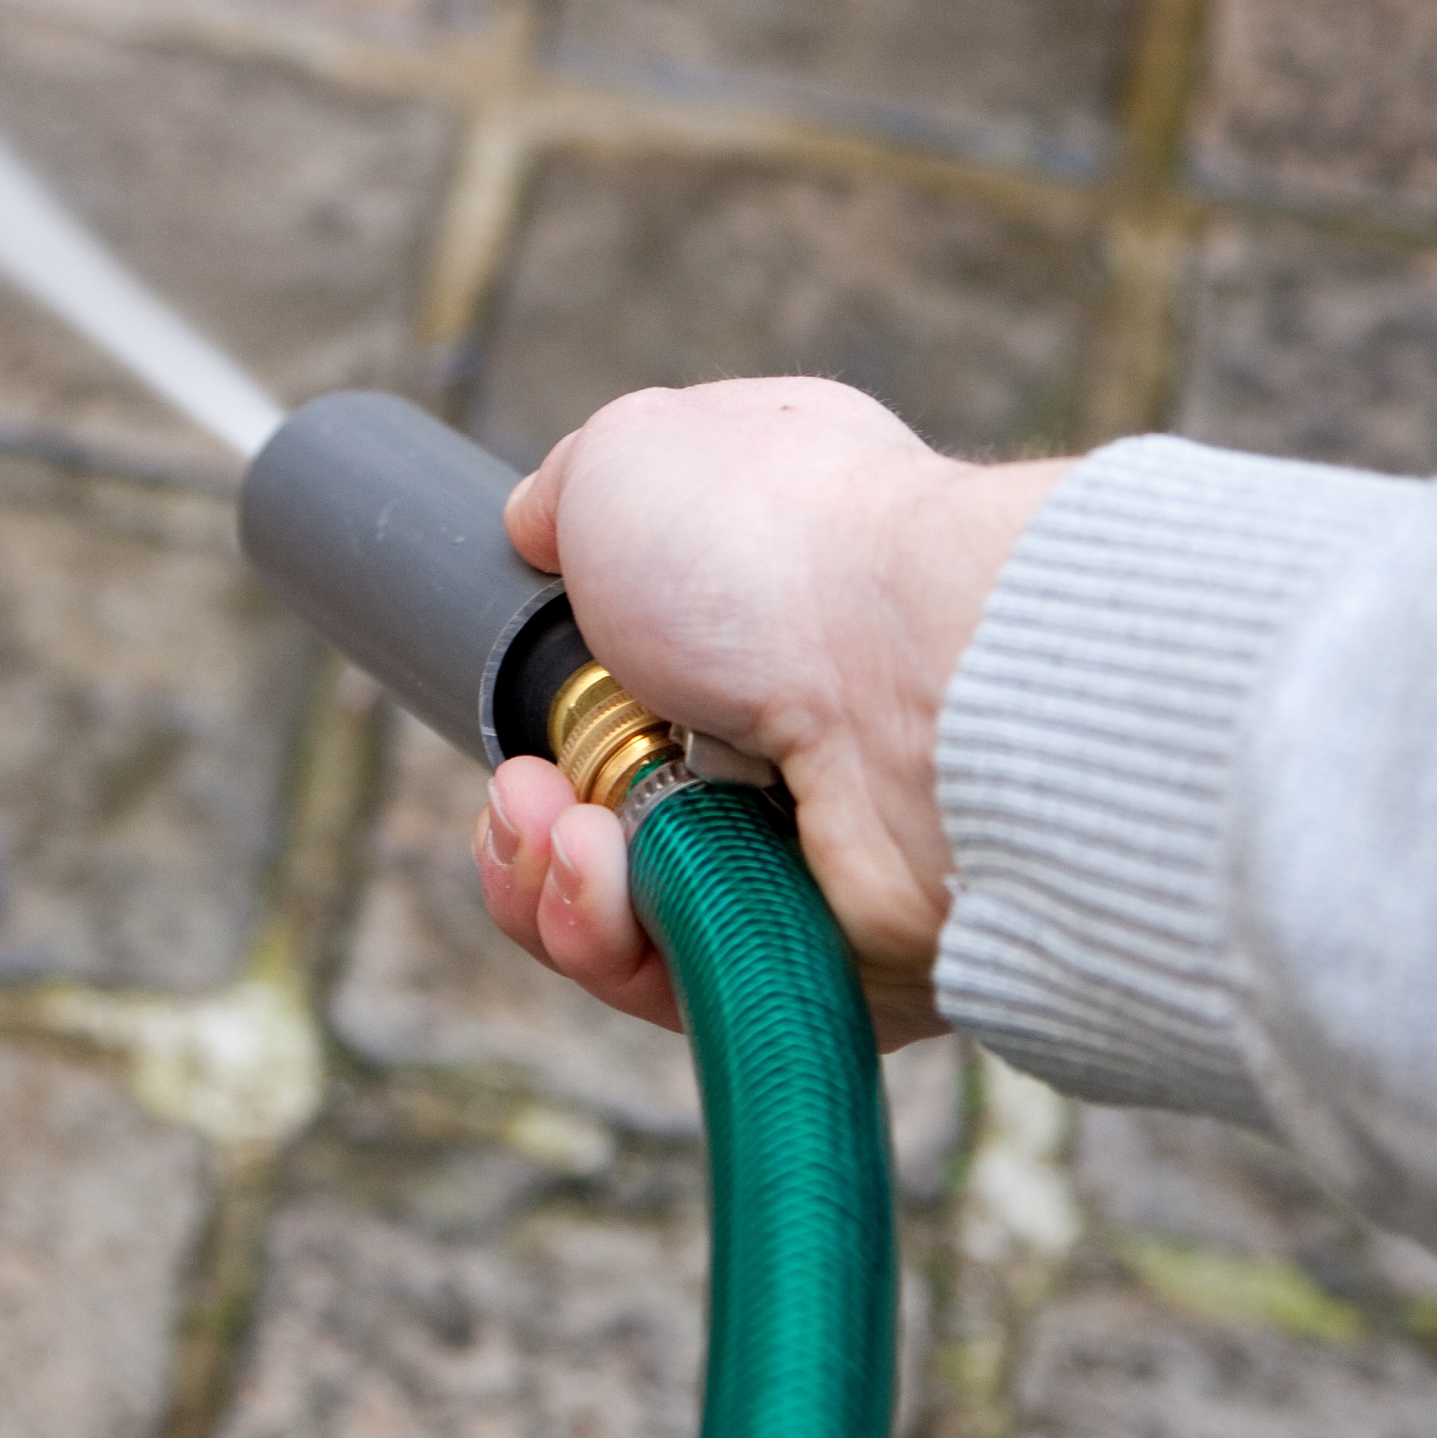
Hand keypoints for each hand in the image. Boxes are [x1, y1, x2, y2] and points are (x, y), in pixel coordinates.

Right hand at [469, 378, 1072, 1046]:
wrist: (921, 685)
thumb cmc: (783, 547)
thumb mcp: (631, 456)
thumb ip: (567, 494)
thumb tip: (533, 526)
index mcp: (758, 593)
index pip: (621, 678)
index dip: (543, 705)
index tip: (514, 704)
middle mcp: (788, 720)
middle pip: (598, 811)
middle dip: (527, 817)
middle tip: (528, 796)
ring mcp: (804, 845)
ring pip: (620, 908)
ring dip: (554, 880)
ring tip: (570, 838)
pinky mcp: (818, 955)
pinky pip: (671, 981)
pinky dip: (610, 939)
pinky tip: (607, 882)